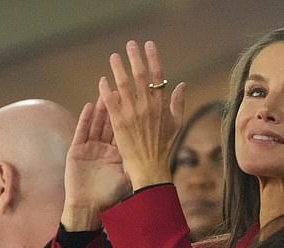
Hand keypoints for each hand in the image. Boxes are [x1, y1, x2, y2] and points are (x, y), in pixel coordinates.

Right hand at [62, 99, 130, 230]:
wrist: (89, 208)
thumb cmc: (109, 197)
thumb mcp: (127, 179)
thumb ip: (138, 166)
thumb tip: (157, 159)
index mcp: (116, 154)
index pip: (126, 131)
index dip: (132, 116)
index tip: (139, 101)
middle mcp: (103, 148)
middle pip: (111, 122)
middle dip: (117, 105)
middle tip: (124, 88)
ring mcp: (90, 148)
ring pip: (97, 123)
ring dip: (102, 107)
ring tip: (107, 90)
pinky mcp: (76, 151)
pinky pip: (82, 131)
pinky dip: (86, 118)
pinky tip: (90, 106)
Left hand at [99, 40, 184, 189]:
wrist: (150, 167)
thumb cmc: (164, 147)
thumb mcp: (176, 124)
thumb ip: (178, 102)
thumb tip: (181, 84)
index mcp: (162, 105)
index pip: (157, 76)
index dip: (153, 58)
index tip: (148, 44)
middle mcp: (147, 107)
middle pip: (139, 75)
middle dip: (134, 57)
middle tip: (129, 45)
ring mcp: (132, 114)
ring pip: (123, 85)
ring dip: (118, 69)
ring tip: (113, 57)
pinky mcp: (119, 123)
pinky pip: (110, 101)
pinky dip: (106, 89)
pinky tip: (102, 80)